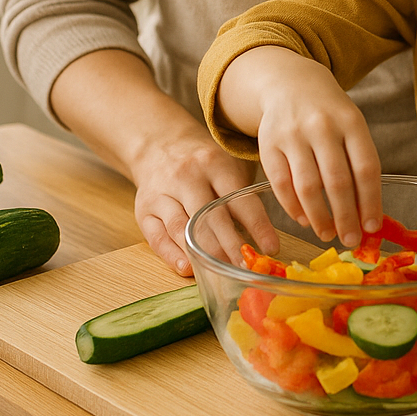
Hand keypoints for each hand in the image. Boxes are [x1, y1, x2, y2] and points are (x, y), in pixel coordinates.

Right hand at [50, 48, 274, 276]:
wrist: (158, 143)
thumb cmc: (204, 161)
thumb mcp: (228, 164)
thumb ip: (244, 193)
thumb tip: (267, 238)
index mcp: (214, 163)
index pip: (240, 199)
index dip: (258, 226)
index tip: (271, 248)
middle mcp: (187, 177)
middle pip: (210, 217)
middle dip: (231, 247)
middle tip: (247, 268)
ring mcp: (162, 193)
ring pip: (182, 229)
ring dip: (204, 254)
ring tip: (222, 272)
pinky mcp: (144, 209)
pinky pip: (157, 236)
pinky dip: (171, 255)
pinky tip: (188, 268)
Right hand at [219, 47, 382, 248]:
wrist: (290, 83)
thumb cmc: (329, 113)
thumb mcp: (352, 126)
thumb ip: (359, 163)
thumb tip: (367, 215)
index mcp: (351, 121)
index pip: (366, 168)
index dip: (371, 202)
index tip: (373, 227)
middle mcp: (322, 126)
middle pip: (337, 181)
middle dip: (346, 217)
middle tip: (350, 240)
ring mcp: (293, 134)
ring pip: (307, 186)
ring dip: (319, 217)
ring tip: (328, 234)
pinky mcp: (268, 143)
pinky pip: (280, 184)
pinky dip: (293, 208)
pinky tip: (304, 219)